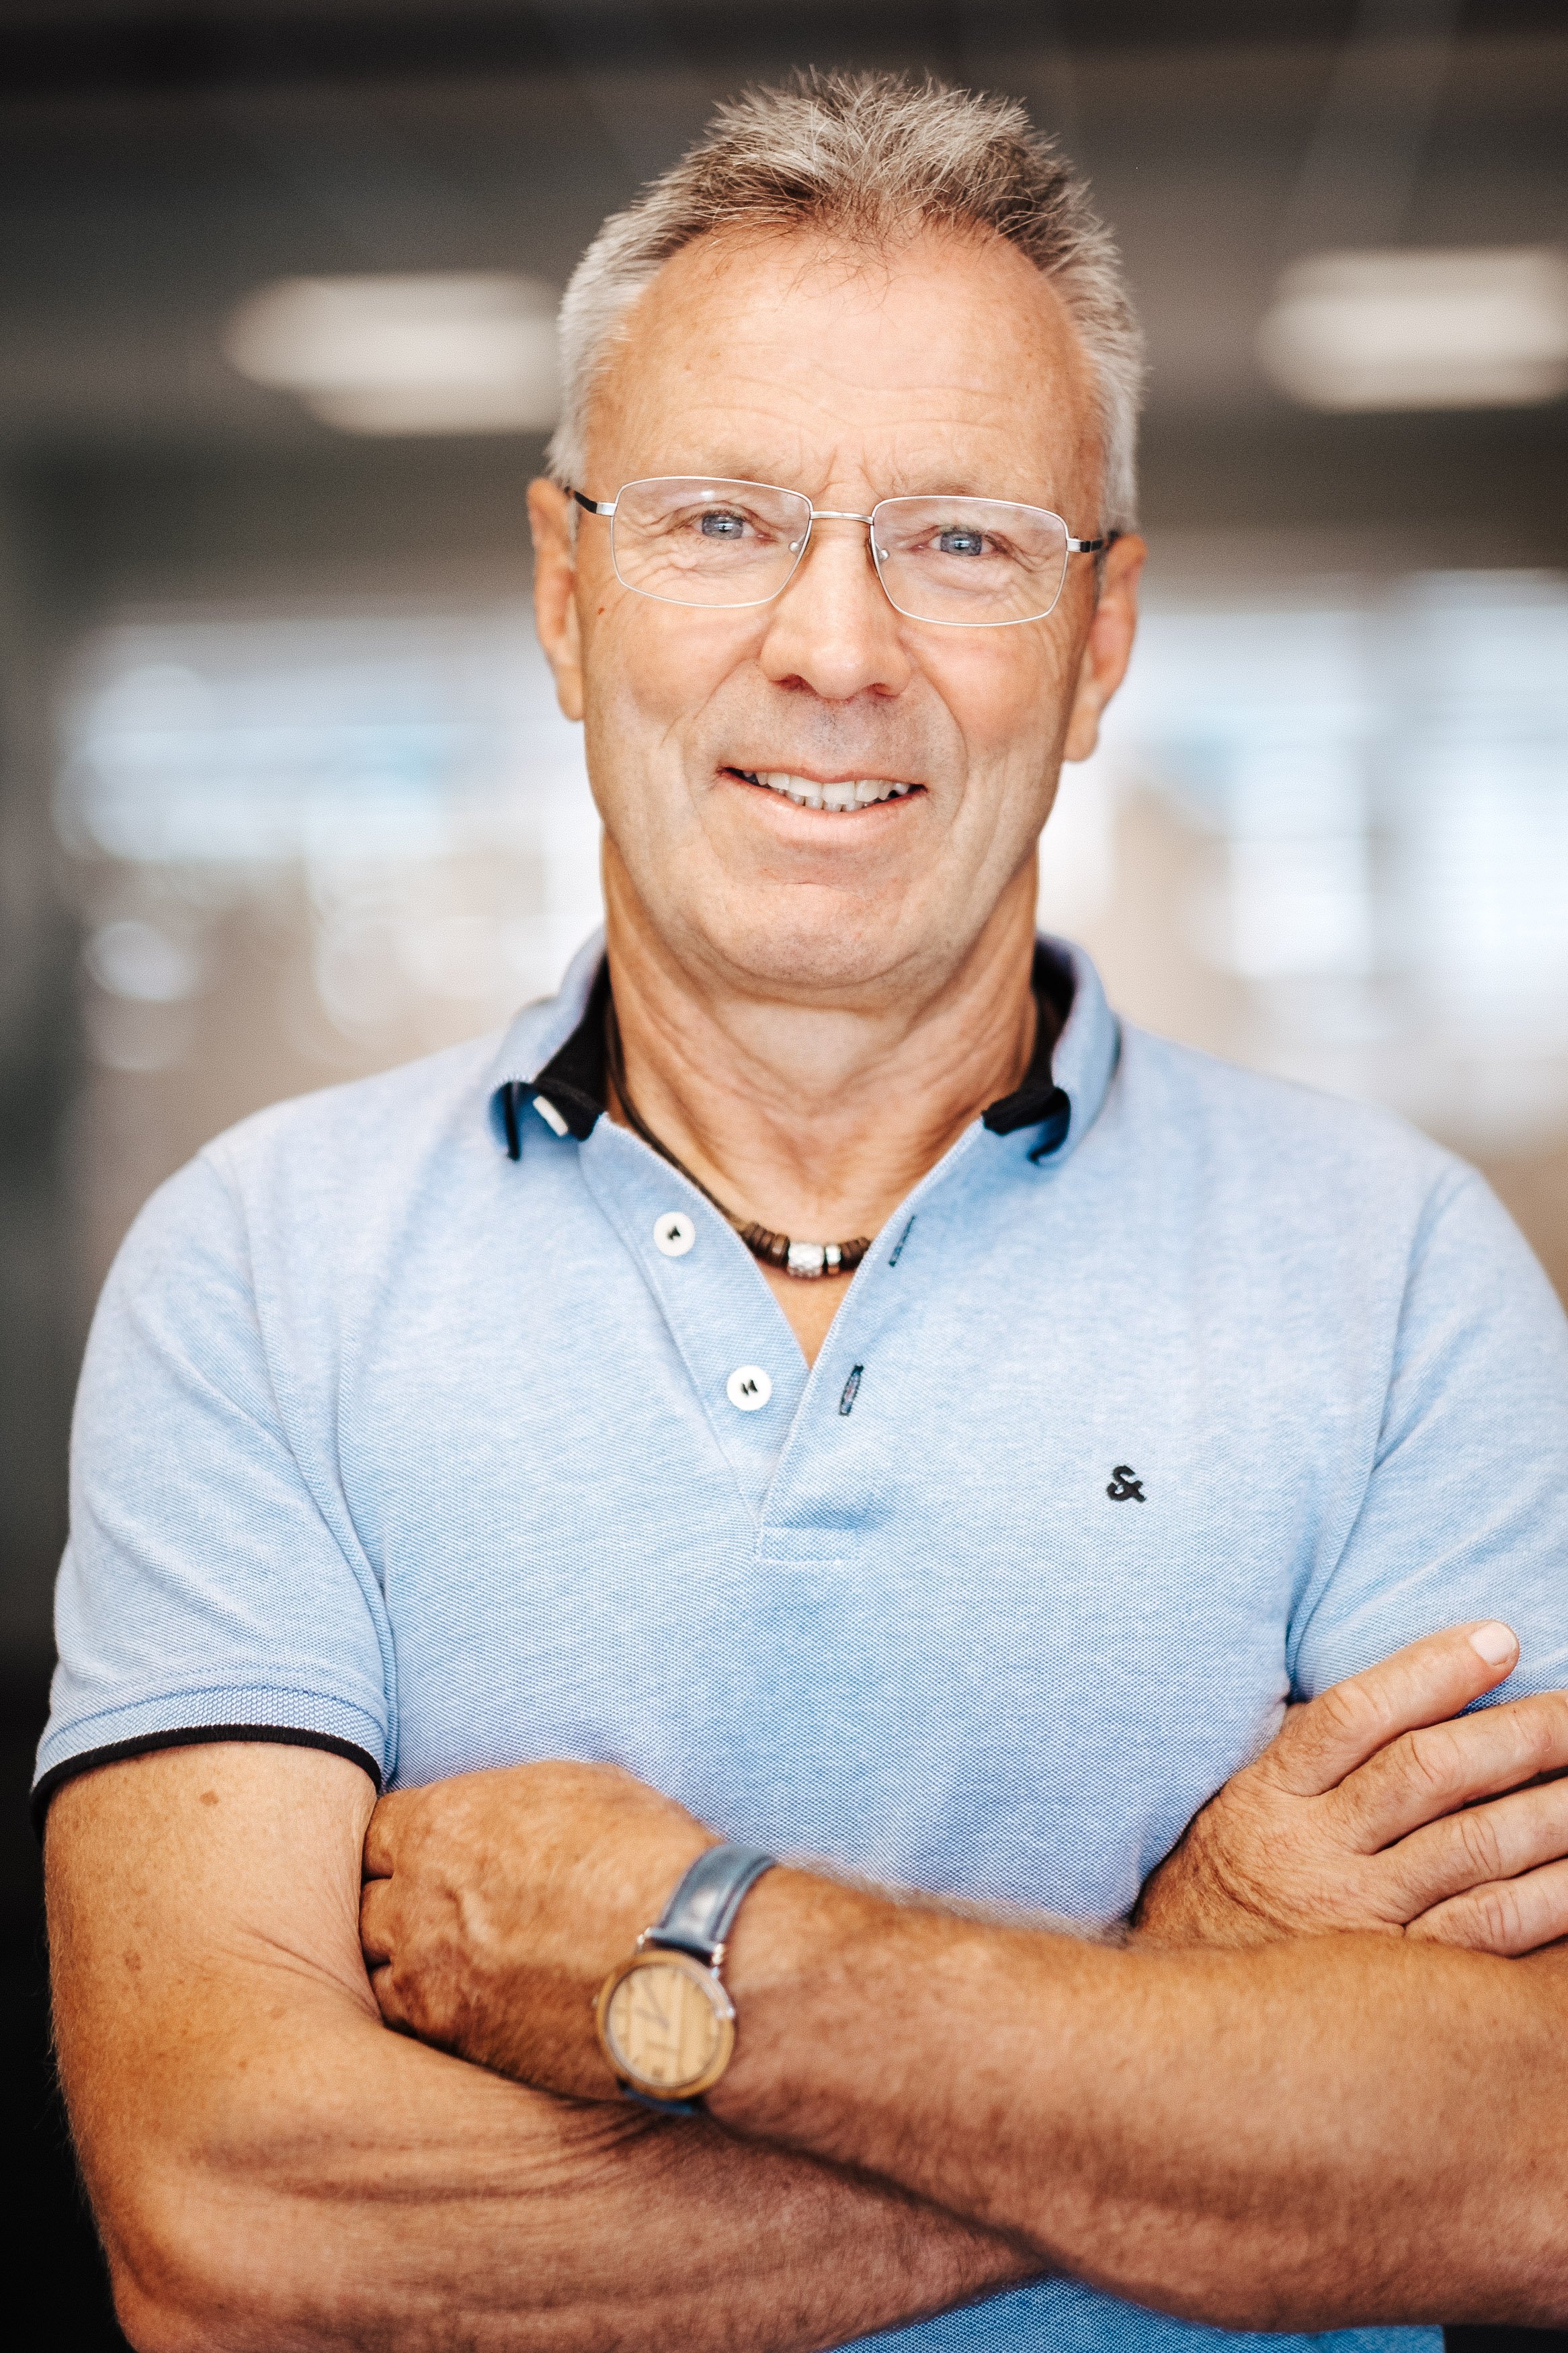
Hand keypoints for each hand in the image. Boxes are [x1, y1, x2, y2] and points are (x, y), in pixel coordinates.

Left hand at [360, 1759, 713, 2096]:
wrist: (681, 1959)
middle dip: (394, 1904)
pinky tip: (460, 2009)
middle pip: (362, 1901)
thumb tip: (508, 1817)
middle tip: (433, 1912)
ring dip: (402, 1964)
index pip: (376, 1831)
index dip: (404, 1844)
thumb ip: (517, 1803)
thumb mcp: (583, 1789)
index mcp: (443, 1823)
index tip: (428, 1856)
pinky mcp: (454, 2041)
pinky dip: (423, 2018)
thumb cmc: (649, 1861)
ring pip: (372, 1970)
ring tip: (445, 1965)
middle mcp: (417, 1898)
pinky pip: (404, 2028)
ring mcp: (428, 1976)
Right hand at [1135, 1621, 1567, 1953]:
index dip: (1433, 1671)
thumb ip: (1312, 1753)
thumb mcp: (1244, 1804)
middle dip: (1517, 1733)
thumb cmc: (1233, 1886)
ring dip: (1551, 1808)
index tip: (1502, 1640)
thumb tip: (1410, 1688)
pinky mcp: (1398, 1979)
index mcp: (1270, 1793)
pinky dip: (1549, 1896)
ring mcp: (1359, 1918)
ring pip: (1472, 1847)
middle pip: (1428, 1772)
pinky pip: (1489, 1928)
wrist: (1193, 2017)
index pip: (1356, 1714)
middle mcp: (1312, 1851)